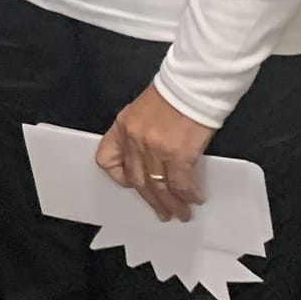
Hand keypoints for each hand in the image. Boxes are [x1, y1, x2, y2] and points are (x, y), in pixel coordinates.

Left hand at [95, 84, 213, 222]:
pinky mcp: (179, 154)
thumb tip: (148, 160)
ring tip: (181, 214)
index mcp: (122, 127)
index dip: (119, 177)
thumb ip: (138, 135)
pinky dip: (187, 195)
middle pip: (137, 180)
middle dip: (152, 200)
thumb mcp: (141, 112)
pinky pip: (180, 183)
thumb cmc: (172, 96)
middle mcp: (135, 140)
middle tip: (163, 213)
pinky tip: (194, 199)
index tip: (133, 185)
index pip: (106, 159)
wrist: (193, 85)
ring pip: (159, 186)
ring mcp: (155, 148)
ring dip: (171, 204)